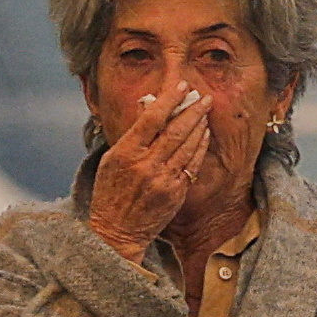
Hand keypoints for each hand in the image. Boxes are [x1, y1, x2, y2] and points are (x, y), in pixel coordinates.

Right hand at [84, 89, 211, 261]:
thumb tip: (147, 106)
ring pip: (187, 145)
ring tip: (205, 111)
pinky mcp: (176, 192)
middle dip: (192, 110)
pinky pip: (192, 164)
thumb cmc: (110, 192)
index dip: (168, 100)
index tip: (180, 86)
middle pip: (175, 130)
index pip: (151, 119)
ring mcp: (163, 179)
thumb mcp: (112, 160)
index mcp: (125, 153)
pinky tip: (204, 134)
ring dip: (199, 125)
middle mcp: (145, 165)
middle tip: (204, 96)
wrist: (116, 231)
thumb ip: (131, 134)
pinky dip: (200, 146)